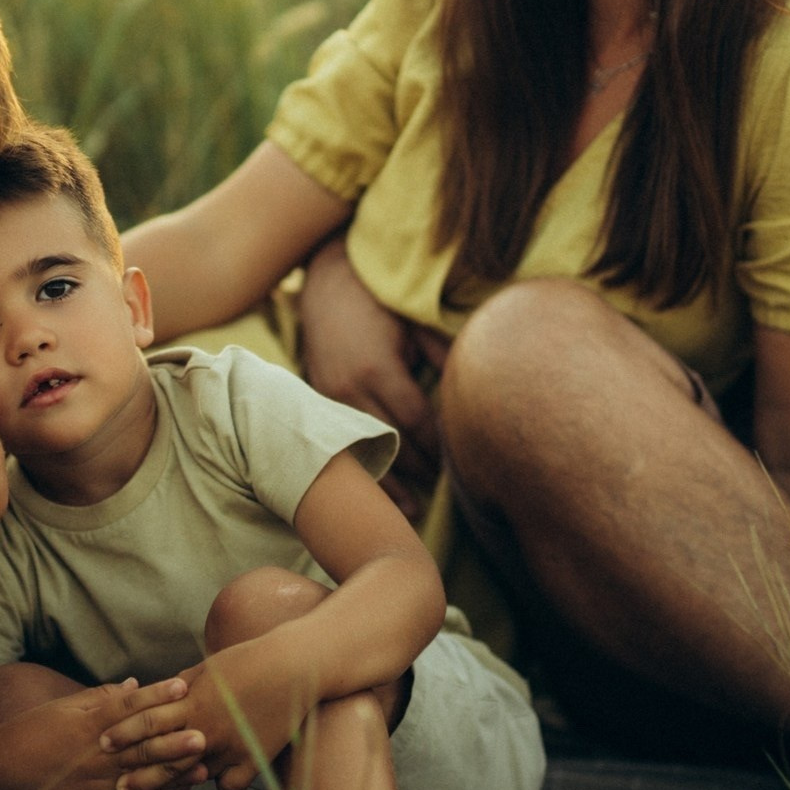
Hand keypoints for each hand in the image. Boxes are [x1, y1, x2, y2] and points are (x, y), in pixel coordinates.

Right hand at [0, 678, 208, 789]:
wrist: (0, 764)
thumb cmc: (34, 728)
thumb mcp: (67, 705)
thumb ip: (102, 696)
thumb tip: (134, 684)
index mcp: (91, 721)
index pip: (129, 706)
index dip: (156, 695)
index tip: (182, 686)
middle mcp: (96, 750)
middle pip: (141, 743)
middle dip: (173, 739)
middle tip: (205, 733)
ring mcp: (93, 779)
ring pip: (137, 776)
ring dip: (169, 773)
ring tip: (199, 770)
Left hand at [111, 637, 319, 789]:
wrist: (294, 666)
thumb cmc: (249, 659)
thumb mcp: (208, 668)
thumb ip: (183, 687)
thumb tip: (161, 695)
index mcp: (192, 701)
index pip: (148, 721)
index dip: (124, 734)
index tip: (104, 743)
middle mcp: (207, 728)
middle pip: (163, 757)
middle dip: (139, 774)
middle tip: (120, 788)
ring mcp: (230, 747)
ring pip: (192, 776)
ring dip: (172, 787)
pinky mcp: (253, 759)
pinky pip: (229, 784)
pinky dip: (220, 784)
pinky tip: (214, 780)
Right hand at [297, 236, 437, 516]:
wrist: (327, 280)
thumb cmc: (379, 297)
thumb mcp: (415, 322)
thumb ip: (442, 356)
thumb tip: (473, 387)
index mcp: (378, 369)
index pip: (415, 423)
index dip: (438, 447)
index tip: (458, 464)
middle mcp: (349, 388)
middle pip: (391, 443)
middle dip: (419, 469)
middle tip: (444, 493)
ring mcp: (328, 396)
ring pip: (362, 450)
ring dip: (390, 479)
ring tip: (413, 510)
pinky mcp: (317, 398)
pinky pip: (342, 441)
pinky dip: (363, 462)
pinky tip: (379, 485)